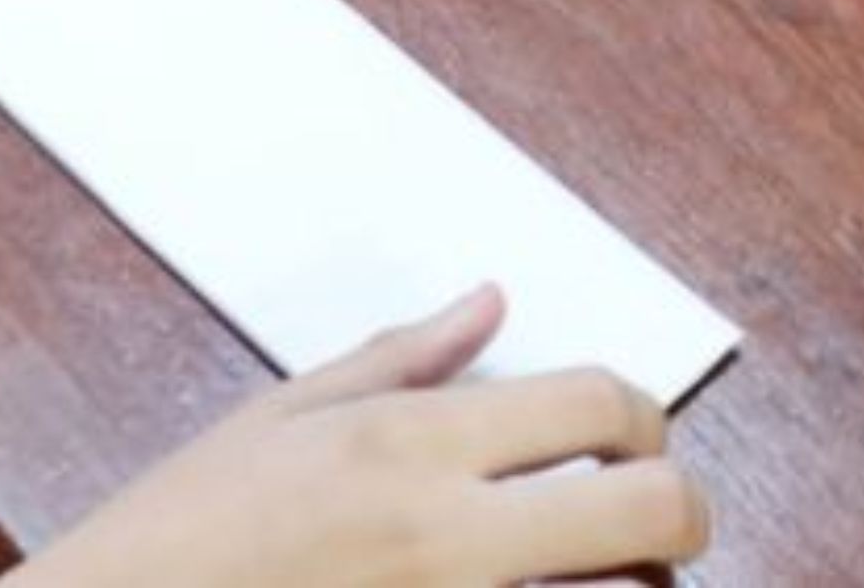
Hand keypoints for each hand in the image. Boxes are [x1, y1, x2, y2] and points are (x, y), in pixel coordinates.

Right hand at [12, 289, 711, 587]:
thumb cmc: (184, 538)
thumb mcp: (281, 419)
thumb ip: (403, 360)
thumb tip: (489, 303)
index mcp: (410, 446)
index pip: (601, 402)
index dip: (644, 415)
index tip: (631, 436)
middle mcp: (450, 537)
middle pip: (655, 511)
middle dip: (679, 511)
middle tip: (650, 520)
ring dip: (635, 587)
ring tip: (599, 574)